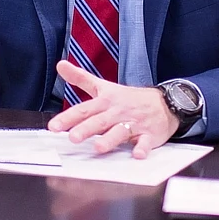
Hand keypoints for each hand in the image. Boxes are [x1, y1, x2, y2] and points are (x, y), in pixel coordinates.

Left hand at [46, 61, 177, 157]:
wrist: (165, 102)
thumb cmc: (129, 98)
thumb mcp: (104, 86)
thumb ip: (81, 78)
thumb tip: (60, 65)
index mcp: (105, 102)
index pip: (84, 110)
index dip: (68, 118)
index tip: (53, 126)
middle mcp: (118, 112)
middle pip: (100, 121)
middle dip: (86, 129)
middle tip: (73, 138)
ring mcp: (134, 123)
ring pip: (120, 131)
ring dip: (110, 139)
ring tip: (99, 147)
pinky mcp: (149, 134)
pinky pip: (146, 142)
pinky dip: (142, 148)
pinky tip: (138, 154)